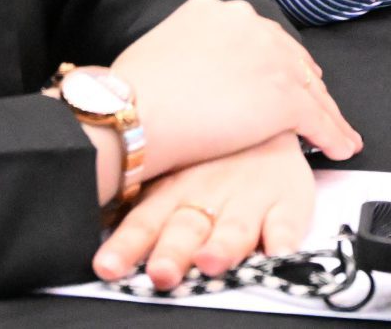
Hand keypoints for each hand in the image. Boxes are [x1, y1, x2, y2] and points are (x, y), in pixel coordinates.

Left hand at [92, 134, 315, 288]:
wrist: (267, 118)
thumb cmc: (210, 158)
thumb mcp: (172, 172)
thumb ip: (144, 211)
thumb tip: (103, 242)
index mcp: (173, 190)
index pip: (143, 222)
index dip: (126, 244)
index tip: (107, 267)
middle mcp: (207, 196)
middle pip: (186, 228)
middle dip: (172, 252)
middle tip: (160, 272)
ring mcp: (249, 198)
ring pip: (235, 226)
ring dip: (223, 246)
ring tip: (211, 262)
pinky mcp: (288, 201)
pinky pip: (288, 223)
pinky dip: (283, 240)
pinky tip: (278, 254)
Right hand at [110, 0, 360, 180]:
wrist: (134, 114)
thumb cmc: (133, 92)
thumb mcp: (163, 46)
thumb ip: (191, 50)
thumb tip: (193, 71)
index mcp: (217, 10)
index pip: (259, 37)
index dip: (275, 61)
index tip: (282, 76)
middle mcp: (250, 25)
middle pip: (291, 58)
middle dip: (304, 83)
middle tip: (313, 103)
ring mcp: (271, 60)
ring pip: (311, 90)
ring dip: (327, 114)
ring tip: (339, 133)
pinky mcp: (284, 98)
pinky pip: (319, 120)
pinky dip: (335, 136)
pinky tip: (343, 148)